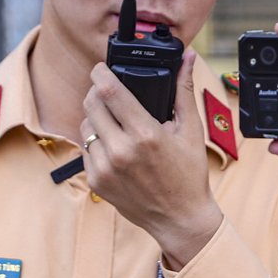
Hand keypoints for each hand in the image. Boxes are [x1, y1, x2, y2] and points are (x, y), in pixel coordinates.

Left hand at [82, 50, 221, 267]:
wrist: (179, 218)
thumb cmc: (189, 174)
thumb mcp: (191, 130)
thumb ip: (184, 90)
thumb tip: (188, 58)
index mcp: (145, 134)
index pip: (109, 92)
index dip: (100, 73)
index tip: (101, 68)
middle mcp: (121, 151)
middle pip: (91, 104)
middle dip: (97, 92)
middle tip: (108, 91)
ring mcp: (105, 168)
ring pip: (85, 126)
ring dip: (95, 117)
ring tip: (114, 120)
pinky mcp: (96, 181)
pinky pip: (86, 149)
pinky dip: (96, 141)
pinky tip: (114, 144)